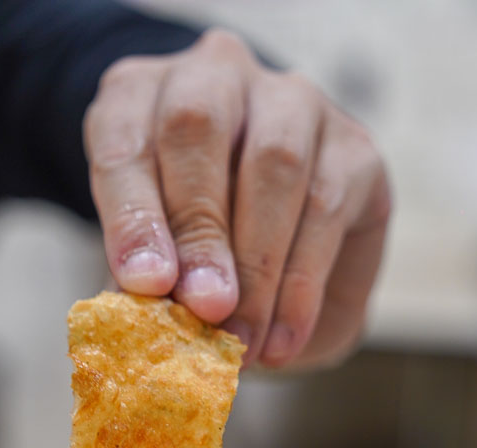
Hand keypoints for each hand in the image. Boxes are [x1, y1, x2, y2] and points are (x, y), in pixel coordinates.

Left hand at [84, 30, 390, 368]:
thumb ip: (143, 283)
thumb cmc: (187, 247)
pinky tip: (283, 340)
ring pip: (275, 165)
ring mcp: (290, 100)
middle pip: (197, 131)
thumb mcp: (152, 260)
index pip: (124, 142)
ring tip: (244, 341)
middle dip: (202, 233)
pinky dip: (300, 286)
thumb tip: (141, 329)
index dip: (134, 216)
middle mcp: (213, 76)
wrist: (264, 242)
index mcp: (138, 96)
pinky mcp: (352, 144)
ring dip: (257, 268)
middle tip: (206, 309)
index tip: (146, 283)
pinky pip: (327, 206)